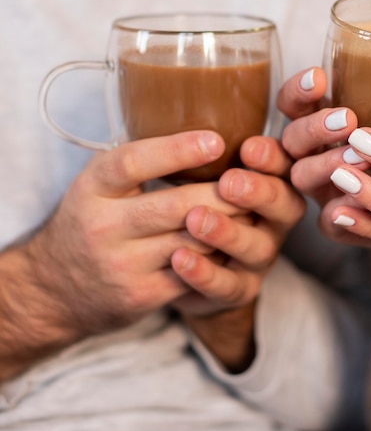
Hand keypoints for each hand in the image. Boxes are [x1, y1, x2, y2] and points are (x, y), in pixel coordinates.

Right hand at [0, 130, 236, 380]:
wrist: (55, 289)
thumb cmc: (91, 222)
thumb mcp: (99, 185)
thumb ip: (138, 162)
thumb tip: (202, 135)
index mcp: (92, 188)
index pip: (132, 163)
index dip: (177, 150)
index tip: (216, 140)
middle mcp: (102, 226)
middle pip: (174, 205)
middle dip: (222, 193)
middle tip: (254, 180)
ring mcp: (121, 265)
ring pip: (191, 240)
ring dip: (229, 224)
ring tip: (255, 207)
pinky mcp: (141, 295)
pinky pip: (192, 272)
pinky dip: (218, 254)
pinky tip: (236, 241)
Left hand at [169, 135, 305, 370]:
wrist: (168, 261)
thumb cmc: (189, 200)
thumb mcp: (196, 168)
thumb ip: (208, 150)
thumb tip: (200, 124)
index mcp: (271, 182)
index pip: (285, 168)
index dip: (273, 159)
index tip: (248, 148)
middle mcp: (273, 220)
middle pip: (284, 207)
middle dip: (258, 192)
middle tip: (229, 183)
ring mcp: (257, 257)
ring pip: (256, 248)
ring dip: (227, 232)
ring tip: (195, 220)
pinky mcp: (236, 289)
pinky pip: (226, 285)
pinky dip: (204, 273)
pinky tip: (179, 258)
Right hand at [279, 68, 362, 208]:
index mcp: (318, 125)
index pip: (293, 103)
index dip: (299, 91)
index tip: (319, 77)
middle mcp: (311, 155)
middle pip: (293, 139)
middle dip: (314, 128)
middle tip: (347, 120)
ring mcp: (320, 189)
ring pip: (303, 177)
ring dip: (325, 165)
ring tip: (359, 159)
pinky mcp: (334, 224)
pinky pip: (329, 222)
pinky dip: (340, 214)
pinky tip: (354, 206)